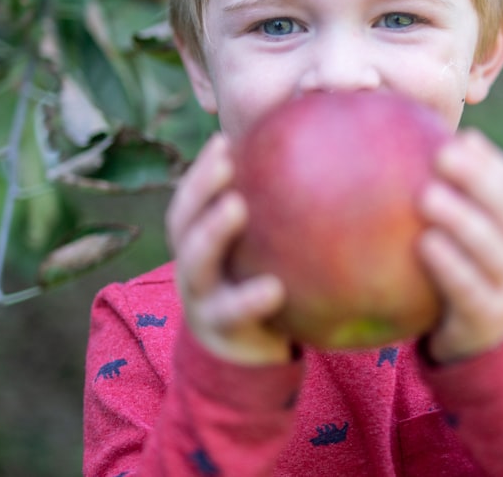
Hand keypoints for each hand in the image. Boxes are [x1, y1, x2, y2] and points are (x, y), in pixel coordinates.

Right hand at [165, 134, 292, 365]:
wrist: (247, 362)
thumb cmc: (263, 290)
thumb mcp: (265, 253)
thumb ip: (281, 215)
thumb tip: (319, 157)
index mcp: (200, 244)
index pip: (192, 200)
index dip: (202, 170)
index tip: (224, 140)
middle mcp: (193, 267)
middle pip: (183, 223)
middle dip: (199, 188)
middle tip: (226, 160)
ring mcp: (201, 301)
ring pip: (196, 264)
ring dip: (212, 232)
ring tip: (236, 207)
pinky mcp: (220, 334)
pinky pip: (232, 314)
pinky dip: (248, 299)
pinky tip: (274, 288)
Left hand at [418, 129, 502, 363]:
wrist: (483, 344)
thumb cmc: (464, 273)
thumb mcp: (467, 236)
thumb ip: (449, 197)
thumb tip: (414, 143)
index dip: (488, 162)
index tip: (458, 139)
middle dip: (477, 179)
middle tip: (441, 156)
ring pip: (492, 249)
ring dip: (462, 219)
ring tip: (427, 197)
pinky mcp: (488, 319)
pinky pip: (469, 290)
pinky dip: (450, 266)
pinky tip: (425, 244)